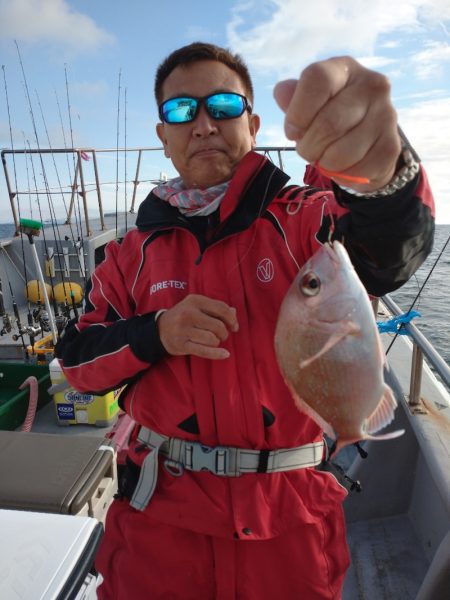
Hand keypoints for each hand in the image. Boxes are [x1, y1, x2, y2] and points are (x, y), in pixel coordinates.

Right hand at [157, 294, 238, 359]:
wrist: (159, 329)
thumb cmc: (184, 316)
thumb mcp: (197, 307)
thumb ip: (216, 309)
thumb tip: (234, 313)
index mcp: (194, 300)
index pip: (221, 308)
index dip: (232, 319)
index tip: (235, 326)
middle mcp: (188, 314)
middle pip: (218, 326)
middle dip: (224, 333)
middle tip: (221, 335)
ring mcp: (183, 330)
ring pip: (212, 339)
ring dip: (217, 342)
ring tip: (213, 341)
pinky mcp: (181, 345)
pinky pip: (204, 351)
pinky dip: (217, 354)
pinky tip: (225, 354)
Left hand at [273, 56, 400, 192]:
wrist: (366, 143)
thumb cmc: (328, 118)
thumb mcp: (307, 105)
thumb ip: (293, 99)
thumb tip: (282, 92)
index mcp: (345, 68)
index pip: (317, 79)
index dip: (297, 112)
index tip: (293, 131)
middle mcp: (372, 85)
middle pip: (328, 124)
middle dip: (309, 147)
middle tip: (309, 150)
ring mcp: (387, 115)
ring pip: (340, 153)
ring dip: (325, 163)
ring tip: (327, 157)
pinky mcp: (392, 146)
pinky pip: (356, 170)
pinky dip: (342, 175)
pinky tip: (344, 165)